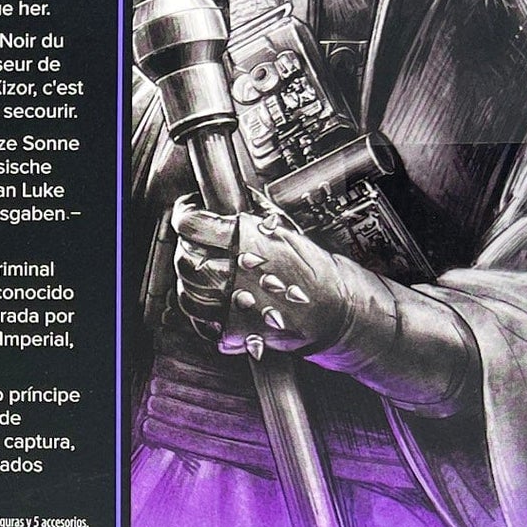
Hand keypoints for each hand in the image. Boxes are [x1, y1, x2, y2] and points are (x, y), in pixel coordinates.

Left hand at [171, 197, 350, 359]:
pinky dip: (201, 312)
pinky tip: (212, 301)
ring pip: (188, 292)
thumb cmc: (322, 273)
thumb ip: (259, 215)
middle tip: (197, 245)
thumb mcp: (291, 231)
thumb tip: (240, 196)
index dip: (185, 214)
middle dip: (187, 249)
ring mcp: (236, 304)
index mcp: (251, 241)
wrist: (342, 312)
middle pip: (187, 258)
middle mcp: (240, 272)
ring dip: (190, 282)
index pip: (193, 224)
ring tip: (204, 274)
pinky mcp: (237, 330)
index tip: (188, 211)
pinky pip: (201, 321)